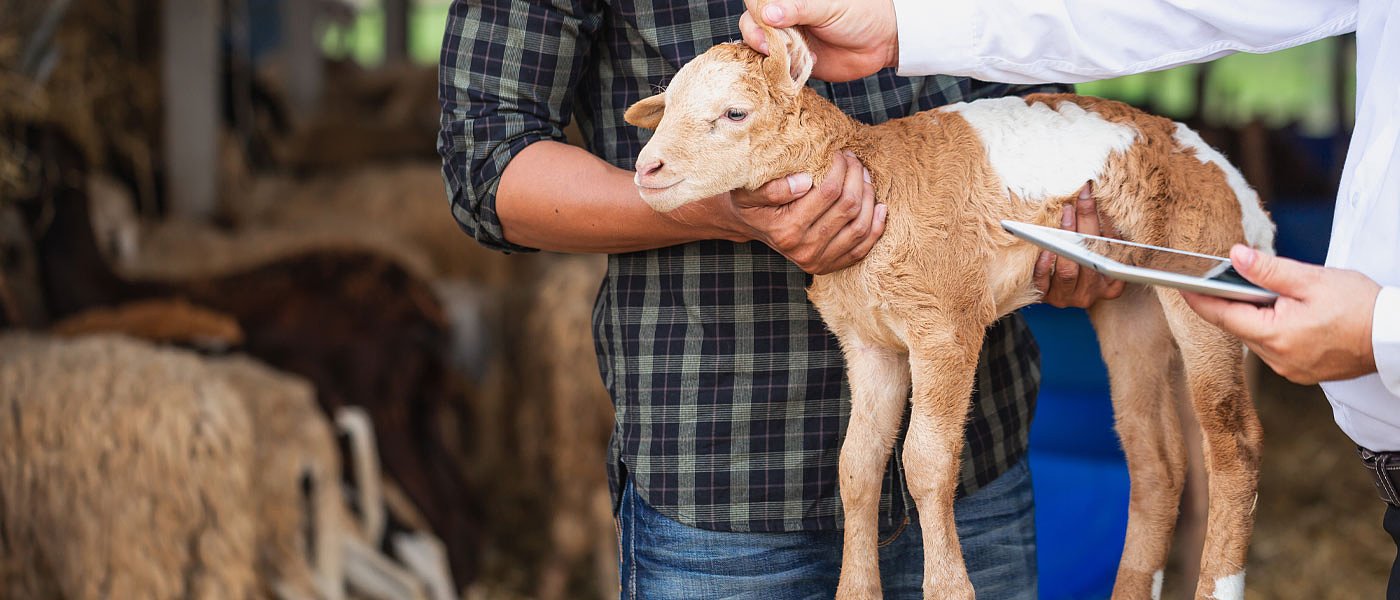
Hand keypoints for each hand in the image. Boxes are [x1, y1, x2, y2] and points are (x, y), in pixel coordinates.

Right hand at [674, 151, 886, 273]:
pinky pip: (862, 249)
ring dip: (869, 197)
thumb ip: (773, 188)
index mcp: (786, 230)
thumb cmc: (750, 201)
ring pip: (860, 226)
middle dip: (856, 177)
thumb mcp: (749, 190)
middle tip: (853, 160)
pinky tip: (880, 207)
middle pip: (849, 207)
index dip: (840, 168)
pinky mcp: (828, 266)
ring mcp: (818, 261)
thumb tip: (805, 181)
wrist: (748, 224)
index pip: (829, 192)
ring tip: (863, 176)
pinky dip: (876, 228)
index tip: (838, 153)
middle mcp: (803, 249)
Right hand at [739, 0, 898, 81]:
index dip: (758, 12)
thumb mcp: (828, 6)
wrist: (882, 42)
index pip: (757, 1)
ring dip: (768, 54)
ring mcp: (787, 39)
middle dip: (757, 36)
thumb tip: (768, 13)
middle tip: (771, 46)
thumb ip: (798, 8)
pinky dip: (778, 70)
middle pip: (751, 24)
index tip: (768, 21)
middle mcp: (784, 16)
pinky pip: (774, 67)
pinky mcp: (794, 62)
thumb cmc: (859, 13)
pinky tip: (795, 67)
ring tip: (788, 57)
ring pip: (758, 47)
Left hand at [1034, 182, 1126, 307]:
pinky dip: (1044, 266)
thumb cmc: (1082, 260)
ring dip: (1063, 243)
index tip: (1092, 200)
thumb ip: (1101, 228)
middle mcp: (1092, 293)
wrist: (1057, 289)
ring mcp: (1069, 298)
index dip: (1104, 225)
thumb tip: (1091, 195)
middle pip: (1090, 260)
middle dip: (1082, 228)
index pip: (1113, 252)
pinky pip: (1044, 284)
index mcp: (1112, 282)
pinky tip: (1044, 250)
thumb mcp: (1098, 247)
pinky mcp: (1046, 298)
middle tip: (1073, 205)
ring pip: (1068, 273)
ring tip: (1061, 220)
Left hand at [1183, 245, 1380, 384]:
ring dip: (1256, 316)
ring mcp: (1288, 369)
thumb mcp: (1311, 280)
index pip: (1222, 316)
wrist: (1394, 337)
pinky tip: (1289, 315)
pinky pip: (1273, 348)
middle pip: (1238, 326)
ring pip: (1255, 337)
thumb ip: (1268, 270)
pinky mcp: (1300, 372)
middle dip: (1235, 302)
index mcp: (1275, 335)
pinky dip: (1273, 329)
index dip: (1199, 299)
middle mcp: (1276, 359)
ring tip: (1276, 296)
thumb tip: (1234, 257)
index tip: (1181, 285)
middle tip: (1237, 278)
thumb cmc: (1360, 307)